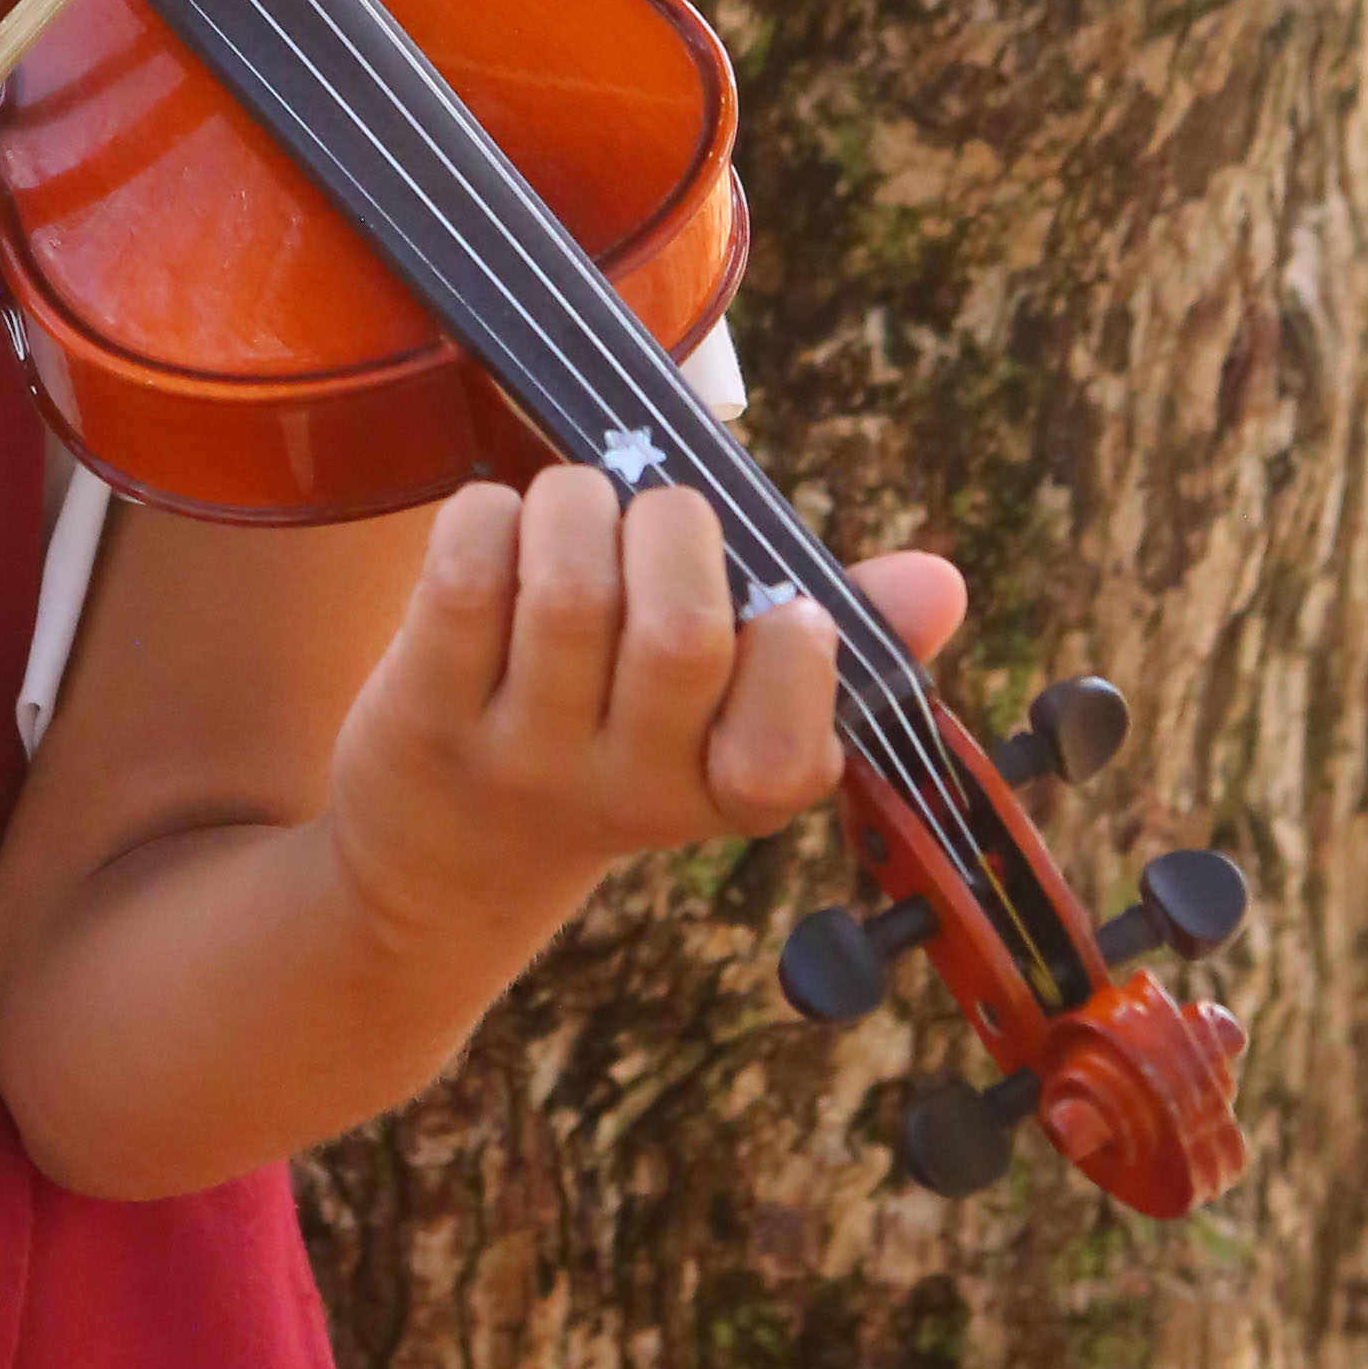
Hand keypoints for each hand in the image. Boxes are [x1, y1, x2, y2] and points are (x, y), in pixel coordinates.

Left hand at [323, 467, 968, 955]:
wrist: (441, 862)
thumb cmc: (615, 738)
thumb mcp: (727, 717)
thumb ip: (838, 641)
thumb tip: (946, 582)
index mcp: (724, 792)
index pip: (791, 752)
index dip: (799, 655)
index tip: (782, 610)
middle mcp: (627, 789)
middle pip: (680, 636)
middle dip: (676, 530)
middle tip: (653, 523)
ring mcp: (521, 755)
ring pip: (569, 590)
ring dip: (577, 506)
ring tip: (573, 511)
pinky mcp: (421, 712)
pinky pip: (464, 576)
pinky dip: (490, 515)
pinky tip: (498, 529)